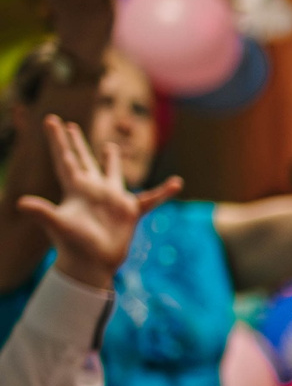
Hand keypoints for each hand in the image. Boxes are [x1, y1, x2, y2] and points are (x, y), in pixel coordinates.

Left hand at [15, 116, 172, 289]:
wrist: (92, 264)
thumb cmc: (73, 245)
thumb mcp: (58, 225)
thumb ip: (42, 212)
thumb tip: (20, 203)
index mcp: (75, 188)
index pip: (65, 158)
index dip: (58, 139)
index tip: (51, 120)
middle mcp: (92, 190)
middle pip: (84, 160)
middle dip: (77, 143)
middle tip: (70, 125)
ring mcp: (111, 200)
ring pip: (112, 173)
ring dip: (112, 160)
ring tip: (111, 146)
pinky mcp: (128, 212)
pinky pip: (150, 199)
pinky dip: (163, 192)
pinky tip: (177, 183)